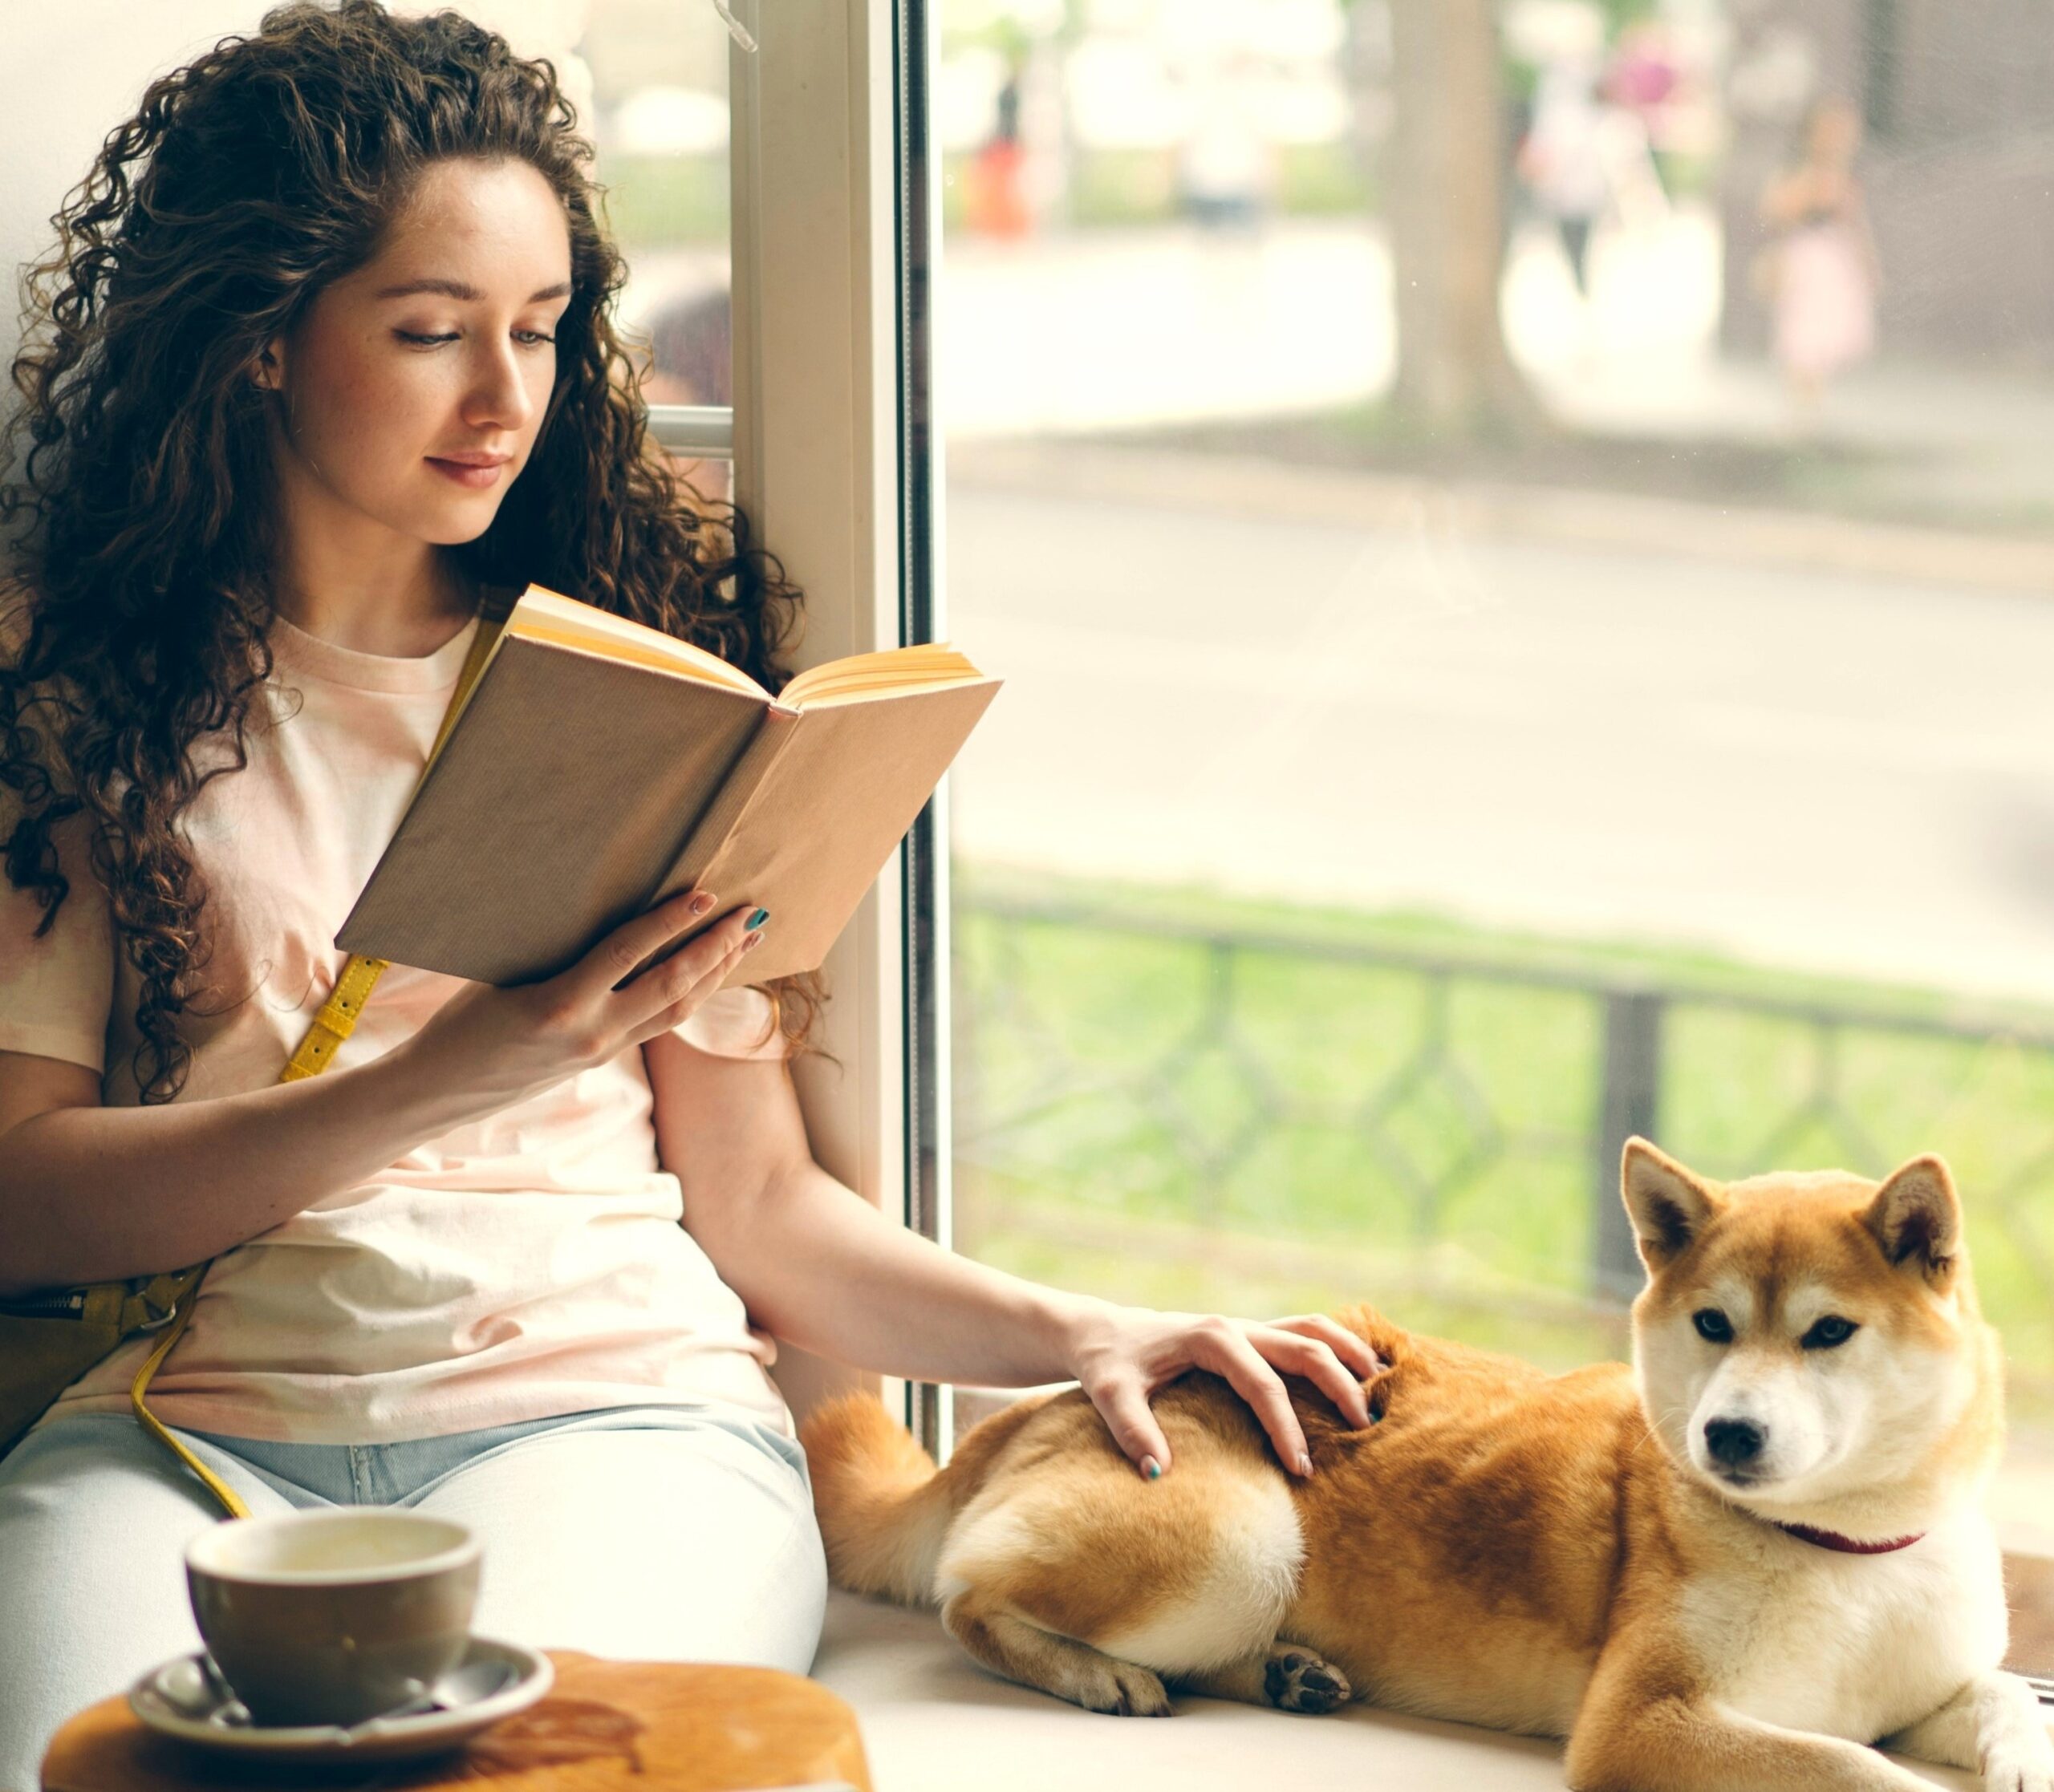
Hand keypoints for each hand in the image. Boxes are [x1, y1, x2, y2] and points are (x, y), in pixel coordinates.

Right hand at [398, 887, 763, 1113]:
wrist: (439, 1091)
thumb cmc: (460, 1023)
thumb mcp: (503, 975)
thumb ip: (558, 952)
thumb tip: (608, 909)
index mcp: (558, 1005)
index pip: (628, 953)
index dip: (669, 922)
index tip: (705, 894)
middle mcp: (591, 1033)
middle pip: (672, 985)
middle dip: (717, 948)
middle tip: (752, 914)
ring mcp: (602, 1051)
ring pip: (677, 1009)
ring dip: (716, 972)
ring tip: (746, 940)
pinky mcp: (603, 1059)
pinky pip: (659, 1022)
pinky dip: (691, 994)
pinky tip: (710, 974)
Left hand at [1061, 1302, 1383, 1481]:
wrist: (1098, 1333)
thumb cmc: (1106, 1364)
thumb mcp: (1108, 1392)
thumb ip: (1131, 1429)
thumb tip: (1157, 1473)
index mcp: (1210, 1337)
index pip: (1261, 1384)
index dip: (1285, 1426)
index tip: (1302, 1470)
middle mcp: (1235, 1326)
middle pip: (1305, 1346)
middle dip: (1339, 1384)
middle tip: (1364, 1428)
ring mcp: (1246, 1328)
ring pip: (1314, 1328)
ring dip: (1350, 1353)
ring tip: (1382, 1387)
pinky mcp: (1249, 1337)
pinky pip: (1302, 1334)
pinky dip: (1336, 1347)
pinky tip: (1361, 1370)